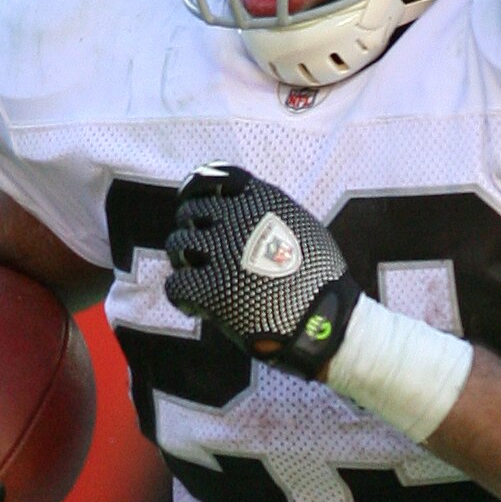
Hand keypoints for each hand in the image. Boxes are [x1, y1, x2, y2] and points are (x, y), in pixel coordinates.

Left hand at [164, 165, 362, 377]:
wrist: (325, 323)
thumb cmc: (320, 281)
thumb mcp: (303, 228)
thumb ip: (270, 213)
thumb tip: (245, 207)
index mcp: (261, 201)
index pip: (212, 178)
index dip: (195, 190)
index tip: (191, 202)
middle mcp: (238, 221)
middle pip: (189, 212)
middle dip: (191, 231)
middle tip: (201, 254)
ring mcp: (223, 255)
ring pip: (176, 245)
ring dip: (182, 262)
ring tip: (198, 278)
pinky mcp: (212, 291)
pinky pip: (175, 285)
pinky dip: (181, 296)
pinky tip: (196, 305)